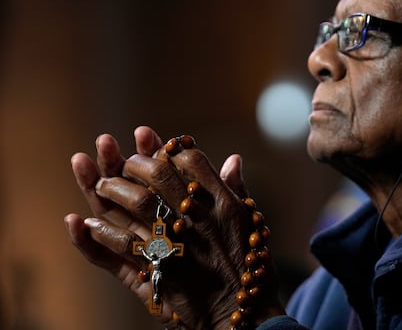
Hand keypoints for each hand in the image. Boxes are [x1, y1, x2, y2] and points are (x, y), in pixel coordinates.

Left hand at [64, 126, 283, 328]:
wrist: (246, 313)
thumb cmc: (252, 266)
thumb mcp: (251, 223)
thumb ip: (237, 190)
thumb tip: (233, 159)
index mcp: (223, 202)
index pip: (192, 161)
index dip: (170, 150)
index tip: (158, 148)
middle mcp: (200, 216)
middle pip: (160, 175)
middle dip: (137, 163)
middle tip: (124, 162)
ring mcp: (179, 241)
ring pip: (139, 203)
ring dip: (115, 190)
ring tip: (100, 183)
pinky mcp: (161, 268)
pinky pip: (124, 244)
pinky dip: (103, 233)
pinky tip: (88, 224)